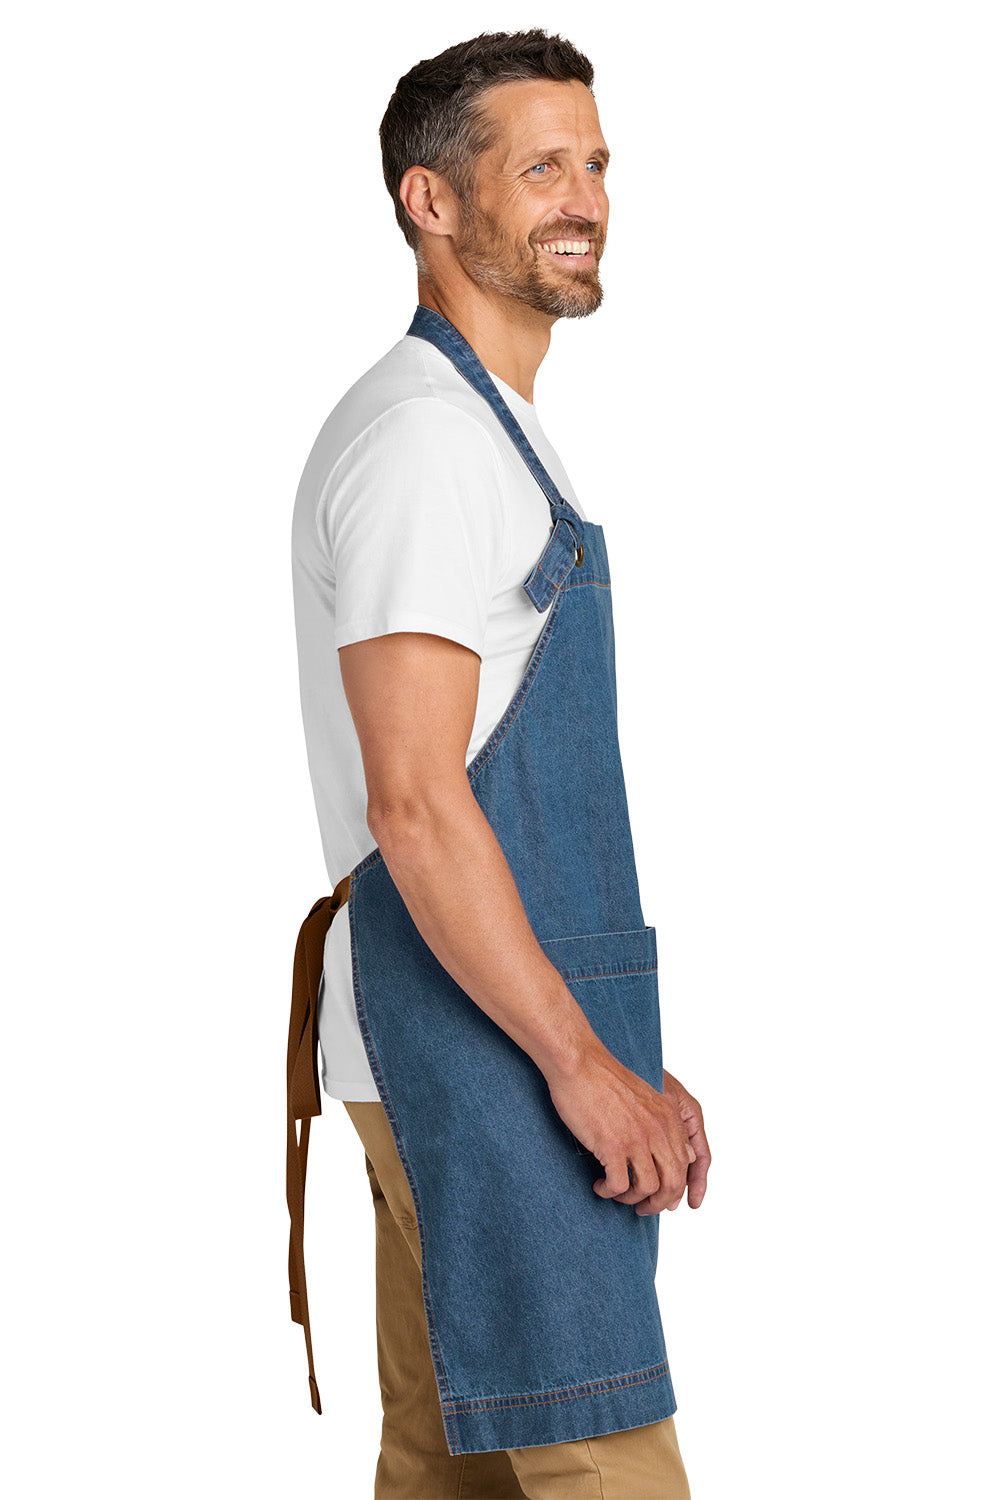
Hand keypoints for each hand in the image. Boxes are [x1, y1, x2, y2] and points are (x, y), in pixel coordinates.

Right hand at [546, 1049, 709, 1214]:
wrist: (578, 1062)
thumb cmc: (604, 1078)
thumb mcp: (646, 1097)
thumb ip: (665, 1124)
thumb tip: (687, 1155)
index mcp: (668, 1117)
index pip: (685, 1165)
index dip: (674, 1188)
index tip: (658, 1195)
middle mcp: (658, 1129)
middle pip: (673, 1183)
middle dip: (658, 1202)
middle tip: (641, 1207)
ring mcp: (636, 1139)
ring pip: (648, 1188)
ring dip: (632, 1199)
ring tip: (616, 1193)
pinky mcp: (612, 1145)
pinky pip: (619, 1186)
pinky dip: (610, 1192)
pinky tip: (600, 1185)